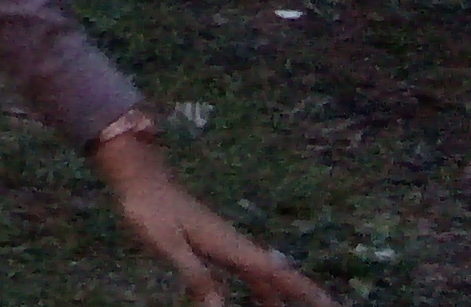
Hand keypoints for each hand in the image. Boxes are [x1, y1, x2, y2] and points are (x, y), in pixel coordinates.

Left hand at [93, 135, 335, 306]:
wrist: (138, 176)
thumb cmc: (149, 208)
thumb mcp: (168, 245)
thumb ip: (195, 276)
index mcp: (229, 246)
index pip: (275, 273)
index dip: (304, 290)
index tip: (332, 305)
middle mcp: (234, 244)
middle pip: (276, 274)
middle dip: (301, 293)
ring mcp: (225, 242)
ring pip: (261, 273)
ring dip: (278, 294)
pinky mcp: (213, 242)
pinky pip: (244, 269)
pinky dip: (258, 286)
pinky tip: (257, 297)